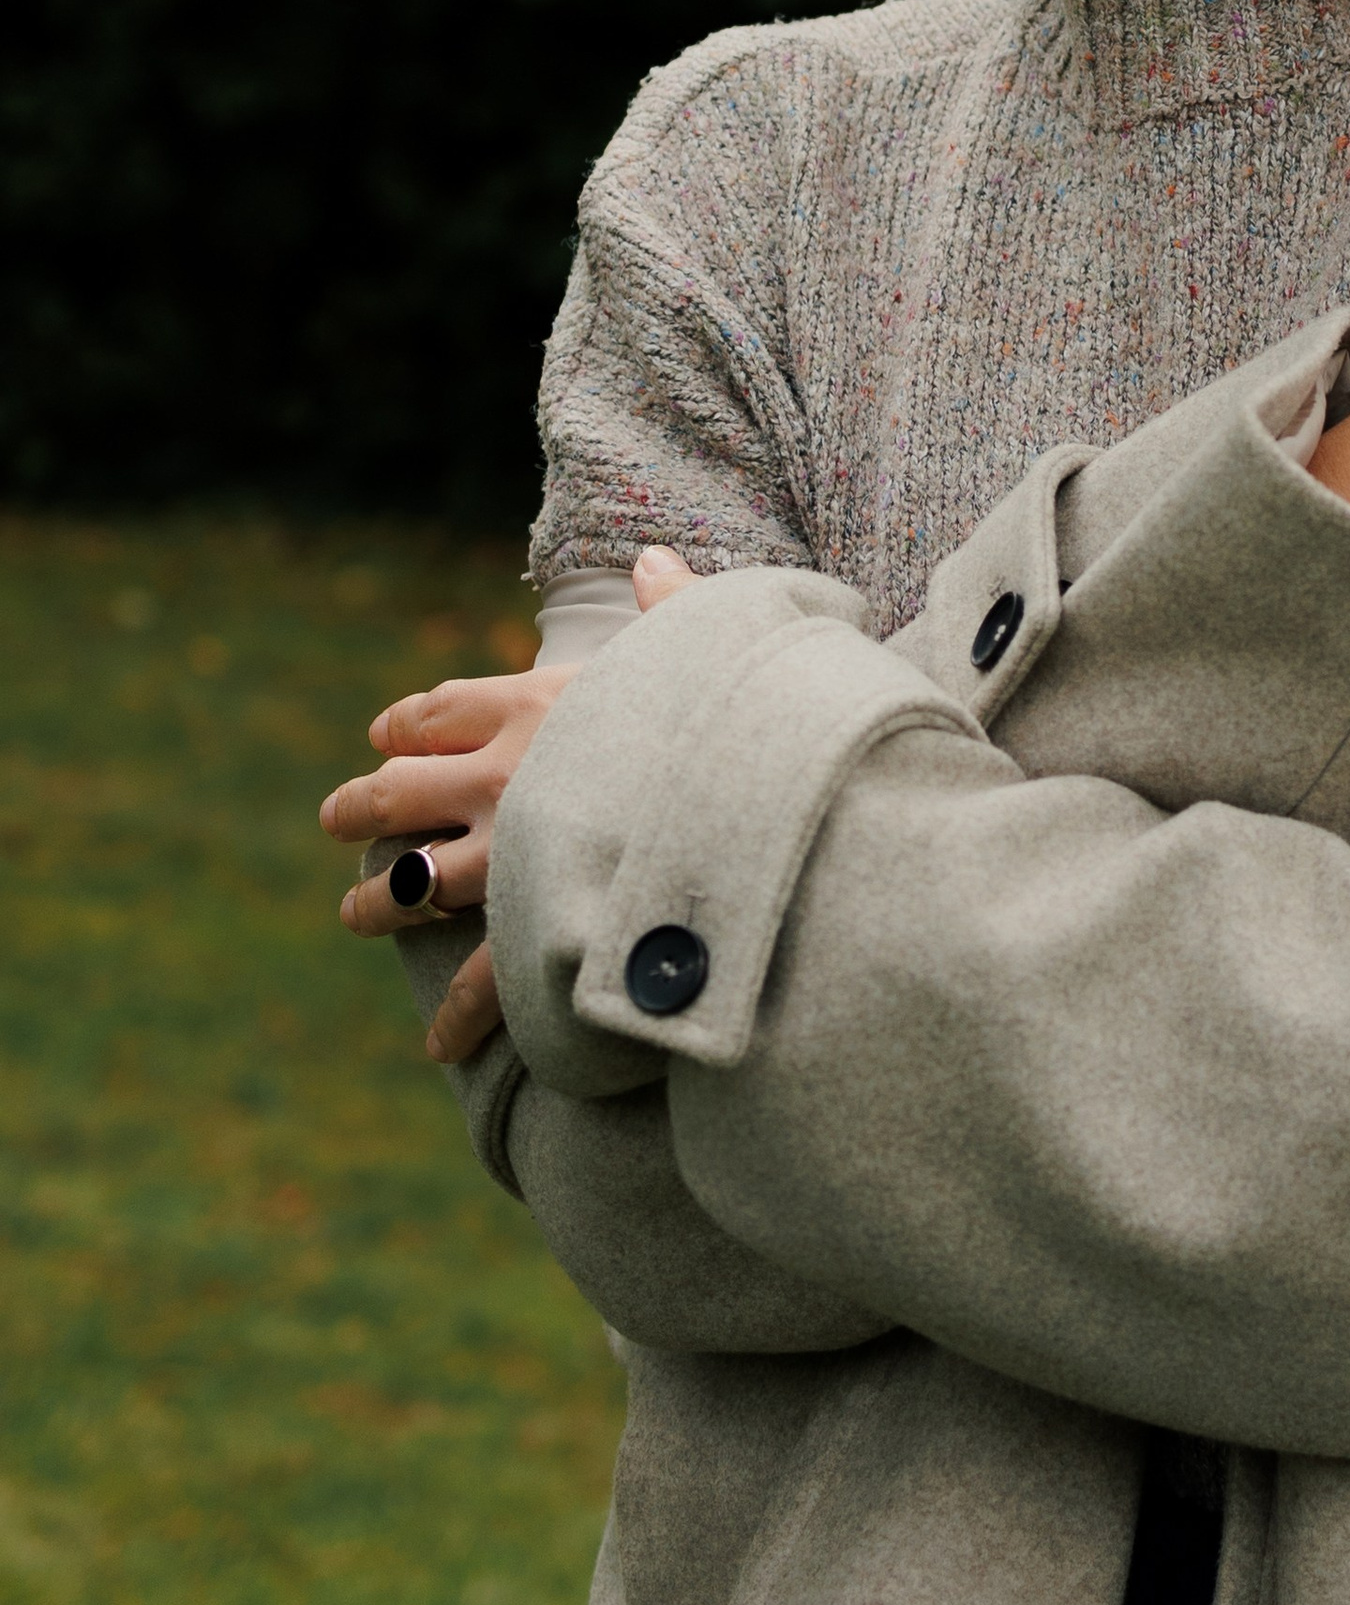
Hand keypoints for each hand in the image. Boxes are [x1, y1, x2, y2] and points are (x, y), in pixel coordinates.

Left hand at [325, 546, 698, 1060]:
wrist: (756, 805)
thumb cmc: (735, 716)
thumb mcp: (706, 645)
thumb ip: (671, 611)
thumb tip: (651, 562)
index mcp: (535, 705)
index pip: (439, 709)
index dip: (406, 724)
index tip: (385, 735)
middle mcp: (502, 776)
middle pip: (397, 790)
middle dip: (360, 805)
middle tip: (338, 817)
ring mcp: (509, 856)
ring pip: (408, 882)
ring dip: (373, 901)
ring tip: (356, 911)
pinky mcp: (531, 927)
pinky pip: (477, 980)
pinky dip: (454, 1016)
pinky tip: (435, 1042)